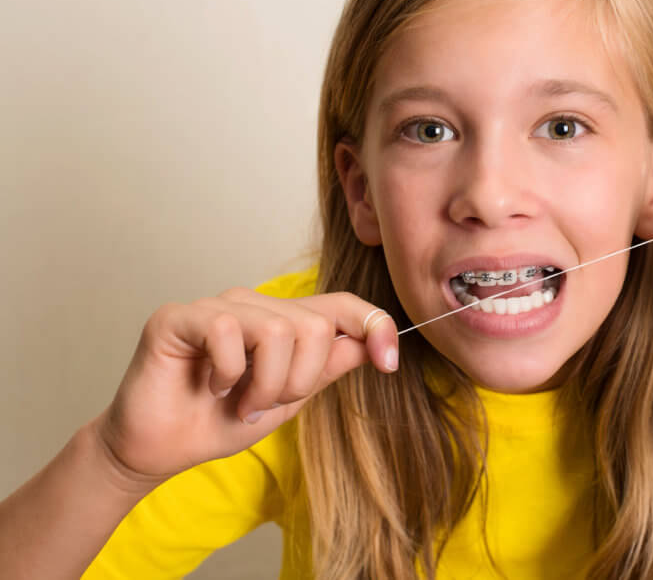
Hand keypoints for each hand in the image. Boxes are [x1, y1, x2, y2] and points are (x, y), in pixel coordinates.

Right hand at [94, 288, 397, 486]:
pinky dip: (227, 374)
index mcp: (282, 321)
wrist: (159, 451)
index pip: (341, 305)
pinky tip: (209, 386)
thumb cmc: (219, 421)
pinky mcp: (179, 316)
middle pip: (314, 326)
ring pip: (278, 330)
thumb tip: (372, 343)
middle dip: (298, 380)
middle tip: (265, 403)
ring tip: (240, 401)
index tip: (390, 363)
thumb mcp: (288, 399)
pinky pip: (228, 332)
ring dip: (265, 385)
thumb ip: (326, 367)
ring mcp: (216, 306)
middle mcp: (252, 304)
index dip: (374, 325)